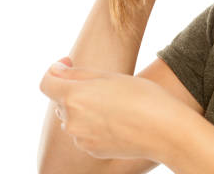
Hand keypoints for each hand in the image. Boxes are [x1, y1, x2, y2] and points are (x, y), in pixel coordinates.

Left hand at [39, 57, 184, 161]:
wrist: (166, 130)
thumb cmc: (143, 96)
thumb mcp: (110, 76)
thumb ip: (77, 74)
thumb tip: (56, 72)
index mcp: (74, 96)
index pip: (47, 82)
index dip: (55, 70)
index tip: (68, 63)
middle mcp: (72, 120)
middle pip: (62, 100)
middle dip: (76, 90)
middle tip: (106, 84)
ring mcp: (81, 139)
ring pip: (75, 118)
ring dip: (86, 109)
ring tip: (116, 104)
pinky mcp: (93, 151)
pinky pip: (86, 133)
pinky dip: (95, 125)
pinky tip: (119, 121)